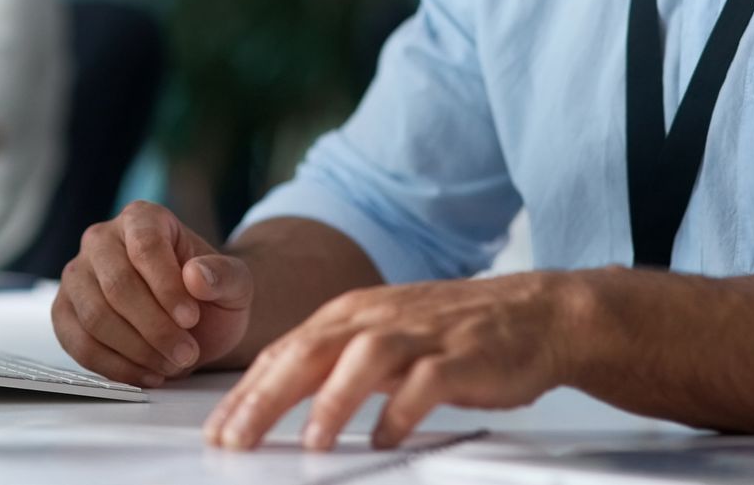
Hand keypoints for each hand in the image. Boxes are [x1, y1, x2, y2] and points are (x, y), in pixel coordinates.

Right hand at [52, 200, 254, 387]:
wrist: (194, 320)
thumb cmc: (211, 294)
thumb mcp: (236, 283)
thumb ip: (224, 275)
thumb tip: (196, 276)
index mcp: (142, 217)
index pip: (146, 247)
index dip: (167, 287)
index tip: (191, 319)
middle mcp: (101, 239)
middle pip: (117, 286)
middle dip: (154, 328)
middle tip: (186, 354)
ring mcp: (77, 276)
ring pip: (95, 318)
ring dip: (137, 351)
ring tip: (172, 364)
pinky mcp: (65, 312)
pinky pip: (79, 345)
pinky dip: (115, 367)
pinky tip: (147, 374)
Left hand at [203, 272, 578, 451]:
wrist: (535, 312)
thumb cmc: (453, 333)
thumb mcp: (381, 337)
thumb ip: (332, 363)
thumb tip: (273, 403)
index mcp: (353, 314)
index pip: (285, 351)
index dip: (246, 391)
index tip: (218, 430)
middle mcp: (379, 318)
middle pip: (310, 351)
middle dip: (267, 397)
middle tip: (237, 439)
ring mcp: (421, 335)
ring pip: (364, 359)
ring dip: (334, 402)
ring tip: (311, 442)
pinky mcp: (462, 356)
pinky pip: (427, 382)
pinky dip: (404, 410)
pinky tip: (387, 438)